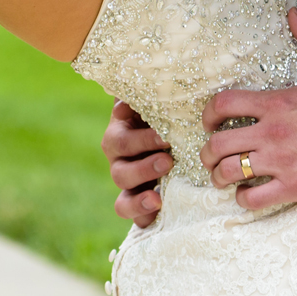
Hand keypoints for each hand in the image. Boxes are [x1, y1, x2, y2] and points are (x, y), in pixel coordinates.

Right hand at [104, 99, 172, 227]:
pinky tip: (159, 215)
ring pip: (122, 202)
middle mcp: (119, 163)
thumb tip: (143, 76)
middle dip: (144, 169)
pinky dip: (145, 219)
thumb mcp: (156, 98)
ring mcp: (130, 187)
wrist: (177, 128)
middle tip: (168, 161)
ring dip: (140, 200)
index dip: (141, 142)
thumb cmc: (166, 110)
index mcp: (119, 135)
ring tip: (158, 198)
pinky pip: (136, 219)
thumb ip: (149, 90)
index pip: (121, 142)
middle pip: (120, 173)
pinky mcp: (142, 203)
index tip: (166, 139)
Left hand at [199, 8, 296, 209]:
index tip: (209, 123)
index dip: (208, 114)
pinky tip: (246, 196)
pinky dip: (244, 200)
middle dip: (208, 152)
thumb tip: (294, 13)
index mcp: (276, 103)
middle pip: (218, 144)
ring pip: (230, 173)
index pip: (224, 104)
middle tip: (211, 156)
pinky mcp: (295, 188)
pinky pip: (255, 199)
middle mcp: (271, 133)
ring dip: (219, 177)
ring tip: (222, 178)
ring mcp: (281, 162)